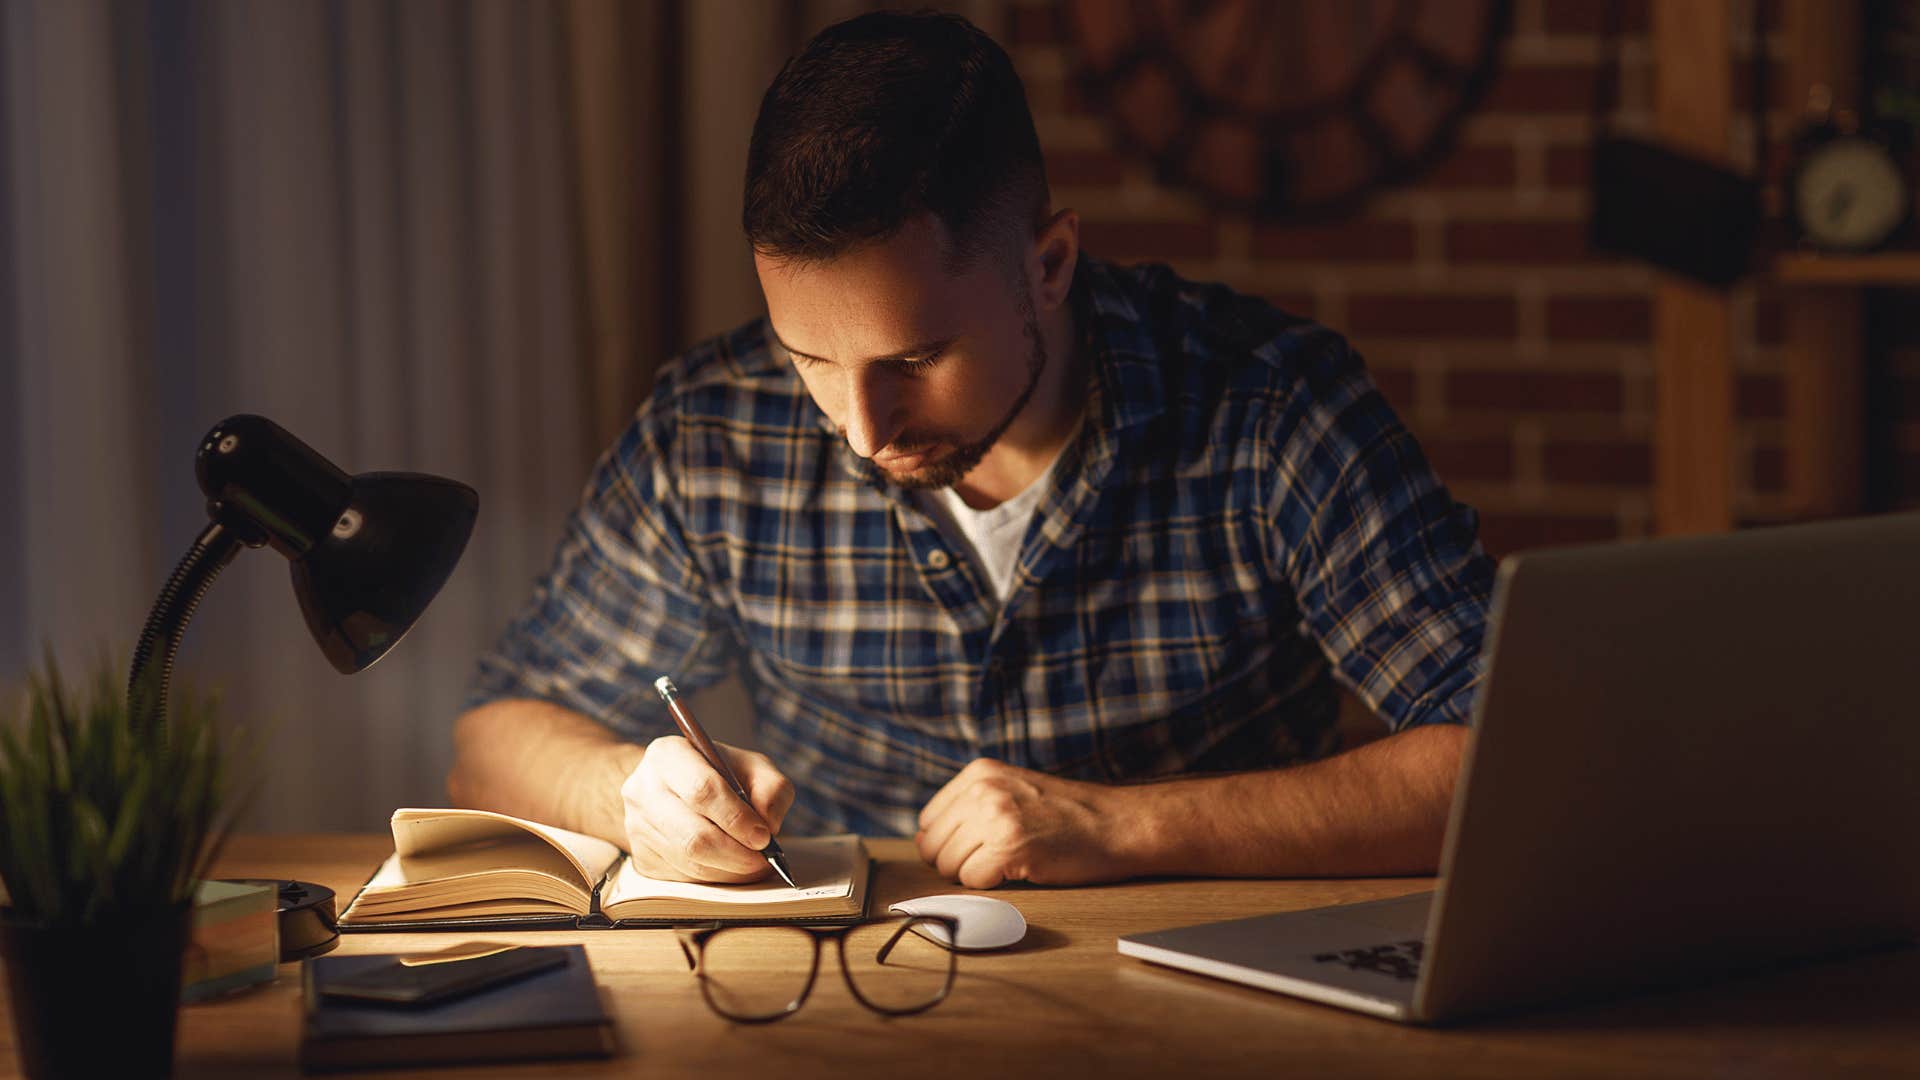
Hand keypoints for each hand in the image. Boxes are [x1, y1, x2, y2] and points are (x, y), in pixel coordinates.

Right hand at [621, 736, 794, 883]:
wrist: (678, 789)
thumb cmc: (721, 775)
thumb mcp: (753, 767)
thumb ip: (771, 789)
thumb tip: (768, 825)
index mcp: (668, 754)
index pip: (701, 790)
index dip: (736, 818)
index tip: (763, 836)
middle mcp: (643, 789)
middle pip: (693, 835)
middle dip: (736, 854)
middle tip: (763, 859)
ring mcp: (636, 826)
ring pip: (689, 862)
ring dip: (729, 870)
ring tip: (753, 864)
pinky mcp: (641, 857)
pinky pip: (683, 878)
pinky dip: (714, 878)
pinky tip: (730, 867)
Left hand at [914, 758, 1137, 888]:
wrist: (1117, 823)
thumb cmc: (1067, 814)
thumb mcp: (1012, 789)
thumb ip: (969, 806)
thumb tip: (922, 841)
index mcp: (979, 772)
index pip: (928, 820)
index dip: (949, 841)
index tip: (978, 845)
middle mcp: (983, 789)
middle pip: (932, 845)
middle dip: (957, 861)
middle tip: (995, 858)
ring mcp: (995, 817)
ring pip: (948, 865)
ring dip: (975, 872)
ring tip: (1010, 860)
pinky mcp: (1010, 848)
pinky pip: (972, 880)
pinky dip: (991, 884)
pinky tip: (1019, 869)